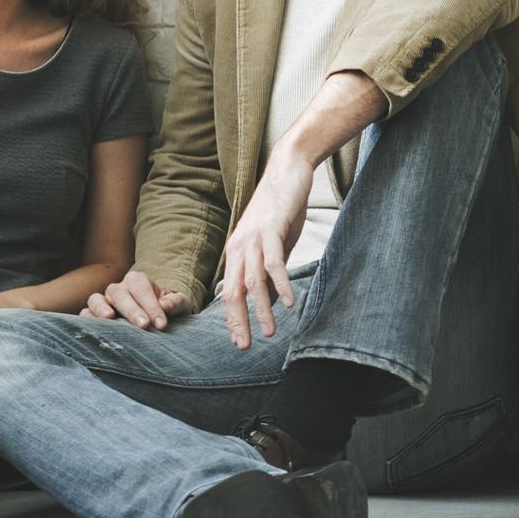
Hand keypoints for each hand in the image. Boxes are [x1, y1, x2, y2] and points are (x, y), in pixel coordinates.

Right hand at [84, 270, 193, 326]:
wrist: (154, 320)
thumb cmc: (167, 310)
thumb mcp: (179, 305)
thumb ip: (176, 302)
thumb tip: (166, 307)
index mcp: (138, 281)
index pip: (142, 288)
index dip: (151, 306)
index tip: (161, 324)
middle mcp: (118, 288)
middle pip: (120, 294)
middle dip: (132, 310)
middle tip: (144, 325)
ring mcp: (103, 301)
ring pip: (96, 300)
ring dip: (102, 309)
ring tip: (110, 318)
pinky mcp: (92, 315)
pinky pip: (84, 314)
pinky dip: (87, 319)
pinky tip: (95, 329)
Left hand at [217, 158, 313, 349]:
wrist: (289, 170)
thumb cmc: (283, 208)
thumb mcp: (274, 244)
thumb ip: (269, 271)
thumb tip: (267, 301)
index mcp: (236, 252)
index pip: (229, 292)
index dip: (232, 319)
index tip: (239, 341)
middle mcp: (239, 247)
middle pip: (233, 292)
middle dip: (238, 322)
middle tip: (245, 346)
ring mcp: (253, 239)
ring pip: (252, 283)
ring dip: (261, 310)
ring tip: (269, 332)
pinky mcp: (270, 230)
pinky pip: (273, 263)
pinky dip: (280, 285)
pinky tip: (289, 302)